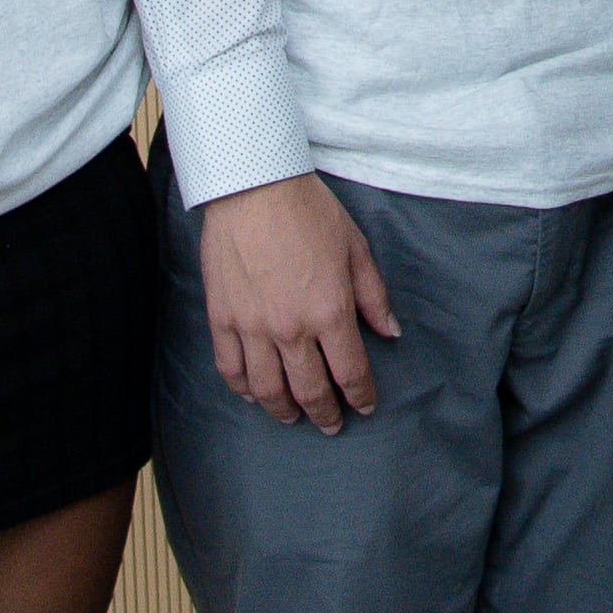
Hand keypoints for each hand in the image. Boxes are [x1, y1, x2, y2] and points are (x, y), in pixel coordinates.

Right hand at [198, 170, 398, 431]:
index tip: (365, 406)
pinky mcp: (222, 319)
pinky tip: (253, 395)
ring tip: (293, 417)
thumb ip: (373, 296)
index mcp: (330, 312)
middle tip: (331, 424)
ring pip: (268, 389)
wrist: (253, 188)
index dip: (360, 395)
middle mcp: (291, 329)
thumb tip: (391, 332)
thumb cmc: (310, 213)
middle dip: (324, 413)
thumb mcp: (356, 249)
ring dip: (283, 410)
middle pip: (309, 389)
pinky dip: (242, 389)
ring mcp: (252, 327)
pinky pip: (231, 368)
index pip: (350, 372)